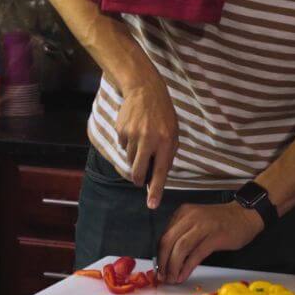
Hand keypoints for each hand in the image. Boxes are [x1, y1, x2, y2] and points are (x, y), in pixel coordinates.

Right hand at [115, 79, 177, 208]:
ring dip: (135, 157)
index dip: (156, 190)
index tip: (152, 205)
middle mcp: (149, 140)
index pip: (161, 171)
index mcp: (166, 142)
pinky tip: (134, 130)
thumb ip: (167, 154)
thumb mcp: (172, 133)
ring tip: (142, 140)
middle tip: (140, 179)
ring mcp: (133, 136)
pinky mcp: (121, 131)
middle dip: (139, 179)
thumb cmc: (163, 114)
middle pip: (139, 172)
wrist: (145, 90)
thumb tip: (158, 176)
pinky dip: (128, 144)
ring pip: (130, 160)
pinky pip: (123, 147)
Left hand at [156, 202, 260, 283]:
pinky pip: (196, 254)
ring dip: (174, 267)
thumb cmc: (221, 222)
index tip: (159, 269)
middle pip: (168, 242)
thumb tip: (168, 258)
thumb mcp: (197, 222)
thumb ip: (183, 235)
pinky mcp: (215, 236)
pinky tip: (184, 275)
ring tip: (173, 278)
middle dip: (163, 262)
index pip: (164, 236)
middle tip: (163, 276)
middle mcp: (190, 217)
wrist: (245, 215)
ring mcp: (203, 226)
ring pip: (180, 248)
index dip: (159, 256)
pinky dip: (187, 267)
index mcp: (183, 213)